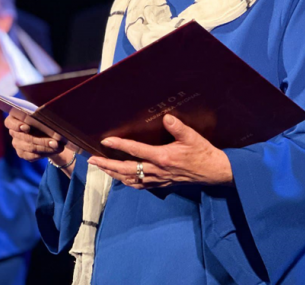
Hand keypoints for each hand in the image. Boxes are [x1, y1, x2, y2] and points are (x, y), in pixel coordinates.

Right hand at [5, 110, 66, 162]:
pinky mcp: (22, 153)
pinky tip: (55, 150)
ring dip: (46, 148)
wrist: (46, 130)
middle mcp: (13, 132)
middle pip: (25, 137)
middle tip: (55, 142)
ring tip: (58, 146)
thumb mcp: (43, 114)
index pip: (10, 122)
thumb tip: (50, 120)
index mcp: (14, 118)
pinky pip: (32, 156)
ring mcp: (17, 144)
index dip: (17, 125)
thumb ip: (42, 116)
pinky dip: (45, 153)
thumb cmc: (43, 117)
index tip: (27, 128)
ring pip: (30, 148)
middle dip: (42, 140)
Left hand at [88, 114, 232, 189]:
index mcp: (162, 157)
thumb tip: (166, 117)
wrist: (213, 172)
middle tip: (91, 160)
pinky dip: (127, 182)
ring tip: (101, 168)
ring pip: (130, 179)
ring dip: (113, 174)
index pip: (135, 150)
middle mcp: (156, 170)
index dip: (119, 145)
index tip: (104, 141)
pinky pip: (139, 186)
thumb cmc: (203, 153)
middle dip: (107, 165)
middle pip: (126, 169)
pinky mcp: (161, 184)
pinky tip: (121, 178)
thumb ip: (178, 127)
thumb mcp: (192, 137)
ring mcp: (158, 179)